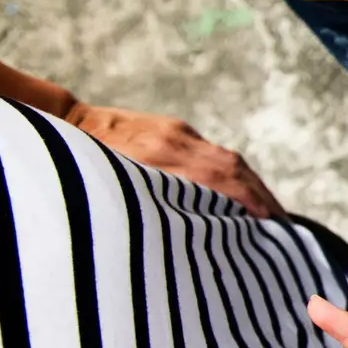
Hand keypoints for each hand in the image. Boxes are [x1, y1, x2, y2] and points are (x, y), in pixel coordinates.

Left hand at [66, 102, 283, 217]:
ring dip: (255, 187)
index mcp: (160, 155)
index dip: (250, 201)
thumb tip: (192, 227)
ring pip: (229, 160)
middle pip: (233, 169)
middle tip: (283, 227)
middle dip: (262, 198)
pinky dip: (237, 176)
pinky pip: (215, 154)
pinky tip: (245, 192)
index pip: (221, 178)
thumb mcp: (111, 188)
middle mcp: (175, 140)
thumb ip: (153, 201)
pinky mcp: (175, 129)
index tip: (272, 225)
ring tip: (273, 214)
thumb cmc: (79, 167)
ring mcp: (178, 132)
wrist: (63, 121)